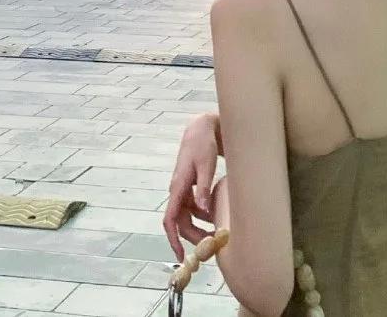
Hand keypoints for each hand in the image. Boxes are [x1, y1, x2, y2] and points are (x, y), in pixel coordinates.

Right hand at [164, 113, 220, 261]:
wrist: (200, 129)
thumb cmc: (202, 145)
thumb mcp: (206, 165)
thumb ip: (203, 188)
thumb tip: (204, 210)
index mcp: (178, 187)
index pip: (170, 219)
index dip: (173, 240)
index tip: (180, 257)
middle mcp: (178, 191)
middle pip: (181, 223)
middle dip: (193, 238)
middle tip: (210, 248)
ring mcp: (184, 190)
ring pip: (188, 217)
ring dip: (199, 228)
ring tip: (216, 236)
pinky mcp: (191, 187)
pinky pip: (194, 208)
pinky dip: (204, 216)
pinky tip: (217, 218)